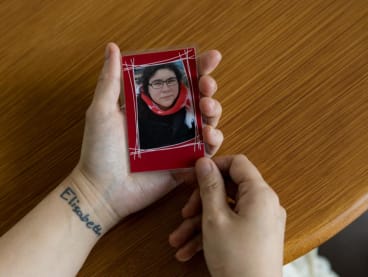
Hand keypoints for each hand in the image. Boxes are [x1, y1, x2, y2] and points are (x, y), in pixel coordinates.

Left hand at [70, 43, 222, 231]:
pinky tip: (209, 135)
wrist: (102, 189)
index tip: (211, 57)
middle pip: (198, 99)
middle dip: (208, 88)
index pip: (179, 82)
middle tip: (207, 85)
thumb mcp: (101, 111)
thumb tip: (112, 47)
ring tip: (207, 108)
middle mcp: (168, 122)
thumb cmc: (98, 150)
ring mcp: (178, 142)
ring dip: (214, 111)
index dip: (198, 68)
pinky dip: (214, 142)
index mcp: (152, 106)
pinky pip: (206, 151)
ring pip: (207, 122)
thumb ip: (110, 81)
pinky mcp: (184, 163)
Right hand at [169, 155, 285, 276]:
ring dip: (199, 223)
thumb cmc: (237, 261)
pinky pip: (231, 225)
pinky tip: (188, 250)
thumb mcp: (215, 218)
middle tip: (184, 212)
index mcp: (260, 194)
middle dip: (201, 201)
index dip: (214, 166)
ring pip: (225, 210)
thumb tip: (205, 162)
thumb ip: (209, 186)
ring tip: (178, 240)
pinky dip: (210, 234)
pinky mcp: (255, 235)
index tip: (194, 175)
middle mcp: (264, 204)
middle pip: (228, 188)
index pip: (238, 164)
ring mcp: (261, 221)